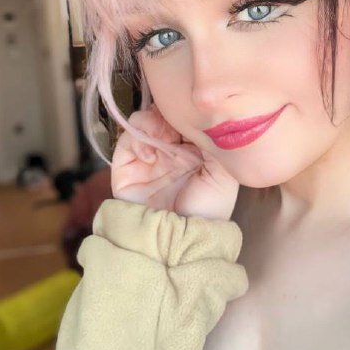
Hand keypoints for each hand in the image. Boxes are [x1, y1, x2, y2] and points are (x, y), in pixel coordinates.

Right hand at [111, 105, 239, 220]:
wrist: (181, 240)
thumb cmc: (207, 212)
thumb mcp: (223, 174)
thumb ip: (216, 142)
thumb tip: (206, 117)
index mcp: (194, 151)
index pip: (186, 117)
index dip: (188, 109)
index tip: (194, 111)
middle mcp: (170, 151)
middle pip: (164, 114)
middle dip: (170, 112)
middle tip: (178, 121)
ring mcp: (147, 158)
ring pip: (143, 121)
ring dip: (153, 122)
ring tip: (164, 136)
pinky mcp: (126, 168)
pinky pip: (127, 139)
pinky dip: (138, 139)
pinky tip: (151, 155)